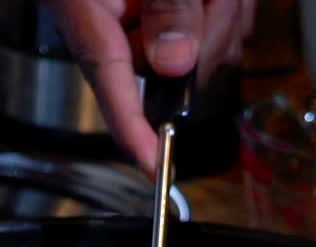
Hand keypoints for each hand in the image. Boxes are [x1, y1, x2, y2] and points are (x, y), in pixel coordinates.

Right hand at [45, 0, 254, 172]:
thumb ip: (164, 3)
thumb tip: (175, 63)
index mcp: (87, 8)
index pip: (105, 74)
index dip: (128, 125)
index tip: (149, 162)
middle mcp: (110, 19)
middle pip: (167, 65)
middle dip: (207, 35)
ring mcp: (138, 18)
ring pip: (201, 48)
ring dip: (224, 15)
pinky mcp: (166, 14)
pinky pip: (215, 28)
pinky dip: (227, 8)